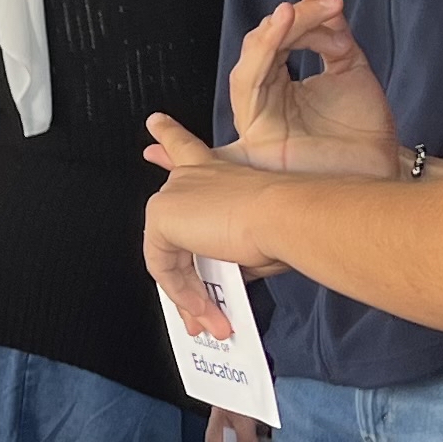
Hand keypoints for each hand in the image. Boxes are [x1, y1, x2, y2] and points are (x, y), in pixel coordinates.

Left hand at [143, 121, 282, 328]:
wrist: (287, 215)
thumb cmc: (287, 222)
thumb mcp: (253, 241)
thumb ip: (228, 254)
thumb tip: (219, 283)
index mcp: (215, 170)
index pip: (186, 149)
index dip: (169, 136)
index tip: (155, 123)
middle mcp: (190, 176)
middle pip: (167, 220)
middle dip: (178, 276)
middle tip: (194, 312)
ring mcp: (172, 194)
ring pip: (168, 256)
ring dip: (188, 296)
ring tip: (211, 318)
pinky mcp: (161, 216)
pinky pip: (163, 268)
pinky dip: (182, 294)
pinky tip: (202, 308)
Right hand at [228, 0, 403, 177]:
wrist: (381, 169)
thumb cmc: (365, 132)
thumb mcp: (349, 67)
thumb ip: (332, 32)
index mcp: (281, 90)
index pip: (277, 42)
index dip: (301, 17)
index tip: (331, 2)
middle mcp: (265, 103)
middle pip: (260, 49)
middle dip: (290, 20)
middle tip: (322, 3)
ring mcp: (257, 119)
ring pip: (248, 64)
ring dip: (272, 31)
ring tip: (296, 10)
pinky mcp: (256, 132)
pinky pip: (248, 83)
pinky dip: (262, 51)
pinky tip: (282, 24)